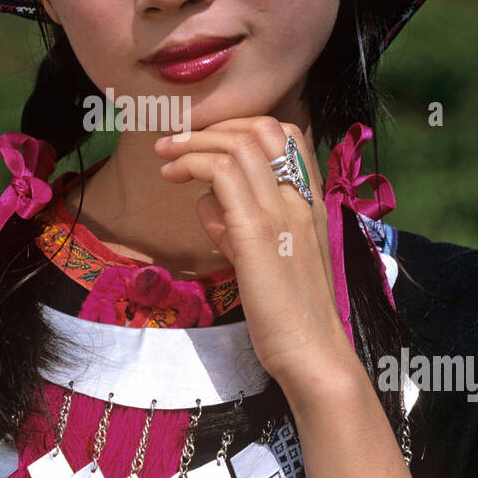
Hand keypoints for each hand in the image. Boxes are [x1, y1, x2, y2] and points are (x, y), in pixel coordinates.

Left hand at [154, 116, 360, 394]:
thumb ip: (239, 227)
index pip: (288, 135)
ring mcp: (281, 211)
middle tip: (176, 141)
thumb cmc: (288, 314)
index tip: (208, 142)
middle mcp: (300, 198)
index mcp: (310, 202)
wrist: (312, 351)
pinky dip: (193, 163)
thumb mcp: (263, 259)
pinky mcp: (256, 230)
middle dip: (214, 126)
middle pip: (263, 127)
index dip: (242, 127)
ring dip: (193, 142)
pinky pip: (223, 173)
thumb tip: (208, 203)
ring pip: (239, 144)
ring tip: (165, 156)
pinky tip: (173, 177)